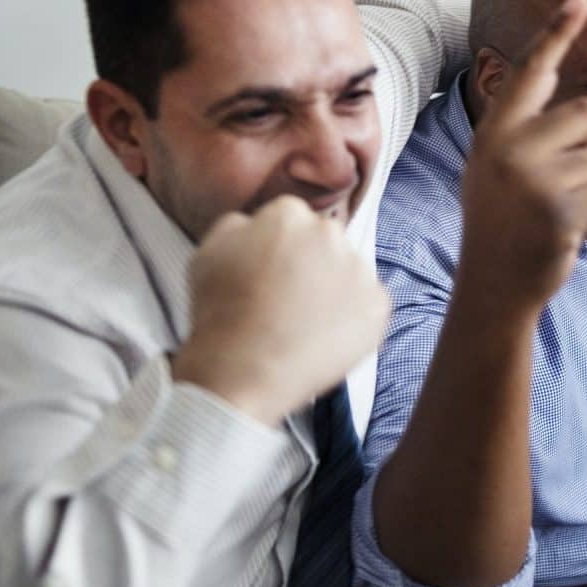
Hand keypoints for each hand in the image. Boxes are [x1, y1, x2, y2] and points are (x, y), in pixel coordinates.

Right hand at [172, 195, 389, 425]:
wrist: (242, 371)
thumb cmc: (220, 314)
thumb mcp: (209, 251)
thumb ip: (240, 225)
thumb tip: (258, 223)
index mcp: (290, 215)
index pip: (293, 220)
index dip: (279, 248)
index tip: (272, 271)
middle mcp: (329, 234)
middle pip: (325, 242)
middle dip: (310, 263)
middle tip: (287, 299)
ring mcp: (359, 270)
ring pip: (349, 273)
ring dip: (334, 290)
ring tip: (303, 323)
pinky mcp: (377, 306)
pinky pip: (369, 305)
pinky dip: (353, 320)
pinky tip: (323, 336)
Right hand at [460, 0, 586, 311]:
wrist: (492, 283)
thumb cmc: (504, 219)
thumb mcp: (507, 167)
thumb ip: (545, 135)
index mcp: (495, 130)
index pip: (532, 71)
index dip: (557, 32)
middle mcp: (510, 146)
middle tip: (561, 178)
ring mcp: (534, 178)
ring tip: (556, 208)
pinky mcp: (561, 209)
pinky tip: (565, 227)